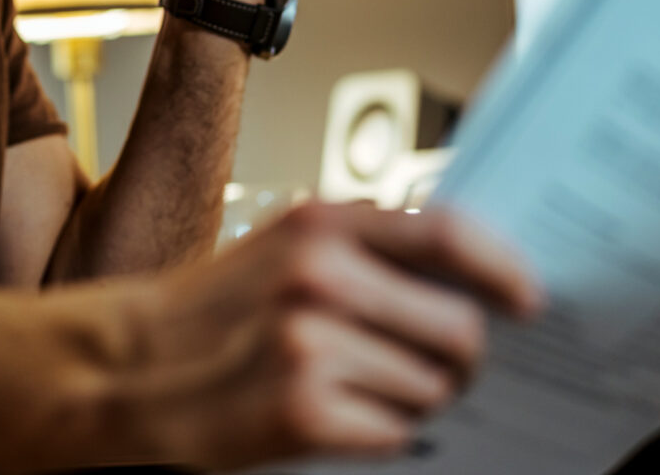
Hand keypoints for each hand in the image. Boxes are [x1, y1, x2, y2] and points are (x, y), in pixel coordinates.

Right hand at [121, 202, 543, 470]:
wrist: (130, 367)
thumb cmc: (219, 310)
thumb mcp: (286, 246)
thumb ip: (368, 245)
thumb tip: (471, 269)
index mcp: (322, 225)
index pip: (450, 234)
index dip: (503, 269)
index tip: (529, 298)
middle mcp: (319, 276)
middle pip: (460, 326)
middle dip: (462, 360)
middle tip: (440, 369)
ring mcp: (311, 344)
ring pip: (433, 388)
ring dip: (417, 402)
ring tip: (364, 390)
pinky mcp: (303, 410)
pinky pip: (398, 433)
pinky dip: (383, 434)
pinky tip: (340, 417)